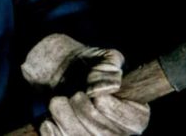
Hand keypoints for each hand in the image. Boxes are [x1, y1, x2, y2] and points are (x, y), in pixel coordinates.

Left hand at [22, 34, 148, 135]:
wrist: (60, 71)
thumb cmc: (88, 65)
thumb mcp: (102, 57)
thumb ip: (109, 67)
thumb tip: (109, 87)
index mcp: (136, 113)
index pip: (132, 122)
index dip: (110, 108)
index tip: (93, 93)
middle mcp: (119, 132)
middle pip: (103, 132)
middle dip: (83, 108)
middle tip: (75, 93)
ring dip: (64, 114)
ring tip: (59, 100)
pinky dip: (50, 126)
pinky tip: (49, 116)